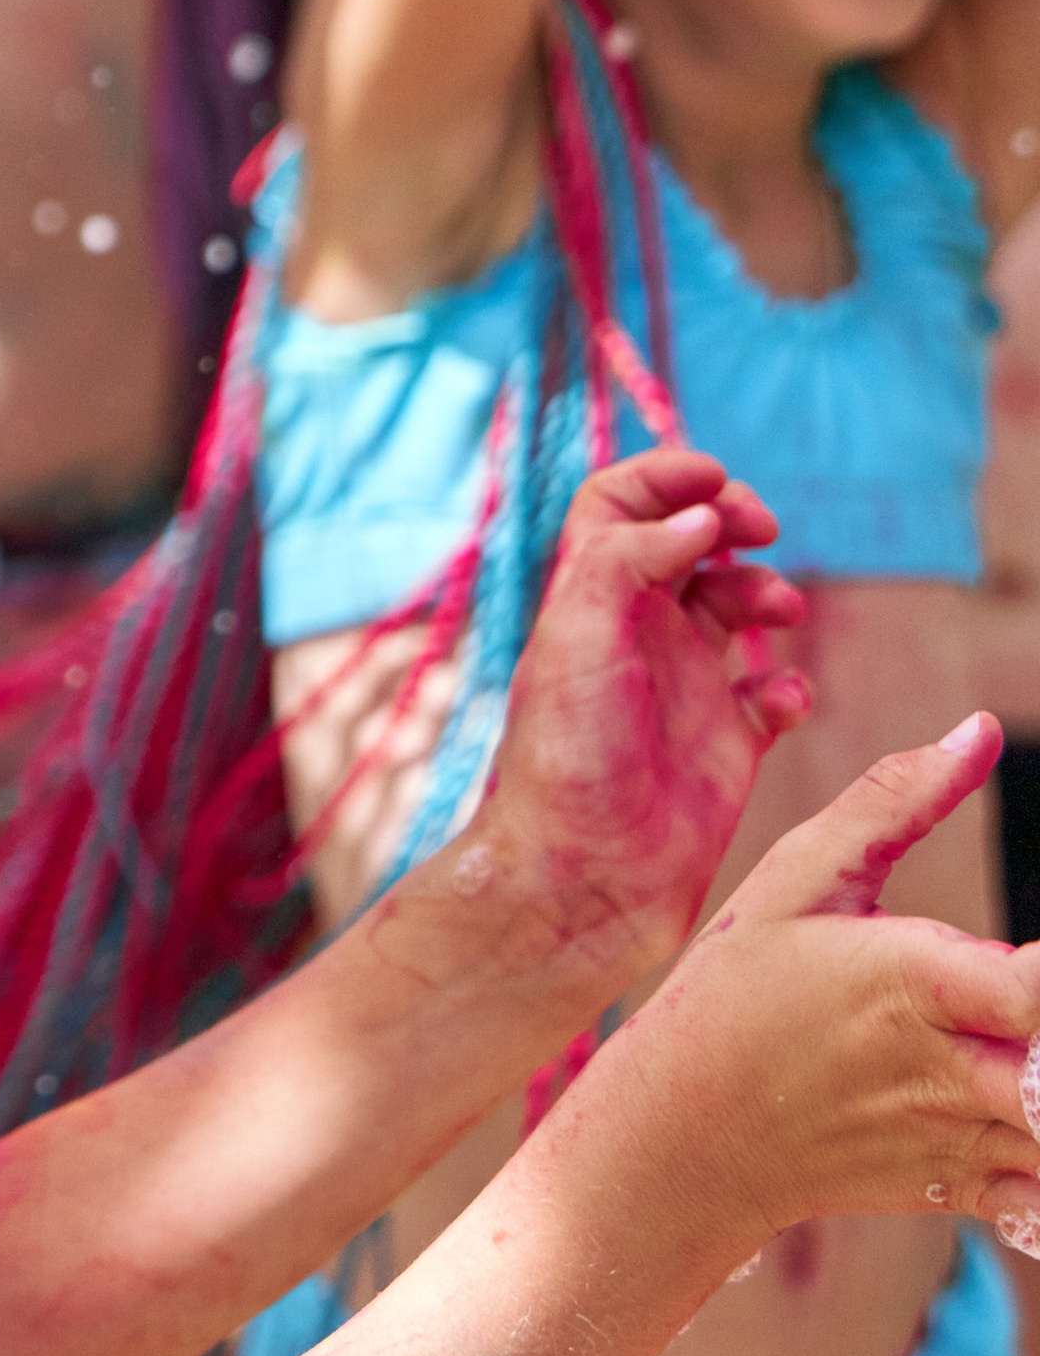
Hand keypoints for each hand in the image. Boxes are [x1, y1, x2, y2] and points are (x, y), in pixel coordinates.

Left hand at [440, 449, 808, 1007]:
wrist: (580, 880)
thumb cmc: (564, 761)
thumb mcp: (576, 637)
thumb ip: (629, 558)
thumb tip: (698, 517)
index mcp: (589, 600)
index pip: (618, 505)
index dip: (664, 475)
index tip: (715, 475)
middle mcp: (635, 635)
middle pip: (690, 541)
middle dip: (734, 518)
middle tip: (761, 526)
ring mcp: (682, 689)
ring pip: (739, 608)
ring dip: (769, 592)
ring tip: (779, 614)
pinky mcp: (724, 746)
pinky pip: (774, 695)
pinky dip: (791, 685)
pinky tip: (779, 702)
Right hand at [633, 717, 1039, 1251]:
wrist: (679, 1141)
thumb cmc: (734, 992)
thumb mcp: (794, 879)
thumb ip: (892, 800)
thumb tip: (978, 730)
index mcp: (915, 982)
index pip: (1037, 988)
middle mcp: (946, 1069)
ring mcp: (955, 1136)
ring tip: (1033, 1046)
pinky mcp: (955, 1184)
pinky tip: (1026, 1109)